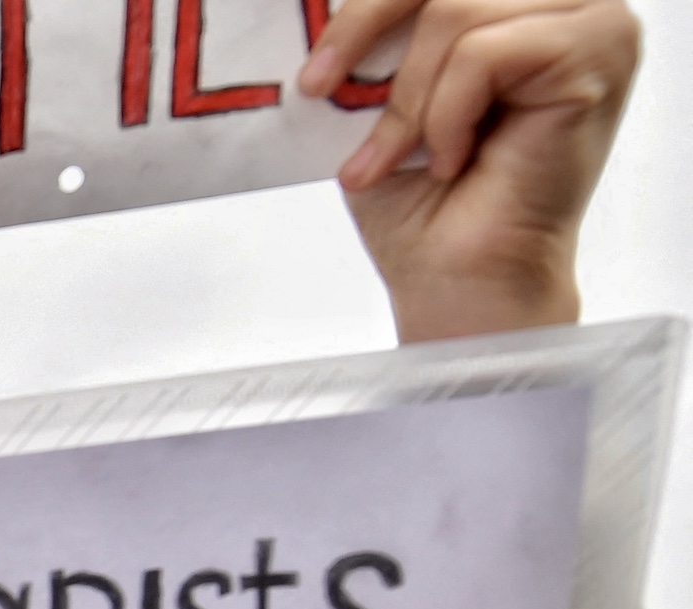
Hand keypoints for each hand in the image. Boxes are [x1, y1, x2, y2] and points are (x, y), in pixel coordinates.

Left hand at [303, 0, 639, 340]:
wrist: (458, 277)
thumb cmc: (426, 201)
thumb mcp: (379, 93)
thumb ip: (374, 33)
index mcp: (518, 0)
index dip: (365, 8)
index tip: (313, 69)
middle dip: (368, 30)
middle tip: (324, 91)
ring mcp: (594, 20)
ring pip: (458, 12)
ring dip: (411, 98)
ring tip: (407, 155)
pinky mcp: (598, 53)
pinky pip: (485, 53)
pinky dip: (447, 114)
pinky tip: (453, 159)